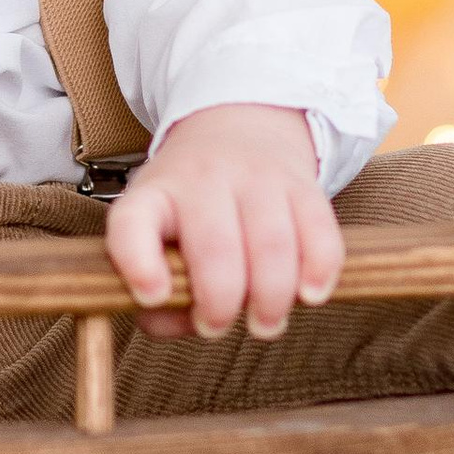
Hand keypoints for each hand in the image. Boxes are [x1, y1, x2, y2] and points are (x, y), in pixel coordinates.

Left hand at [105, 105, 341, 340]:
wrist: (237, 127)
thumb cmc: (189, 204)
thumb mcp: (155, 233)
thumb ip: (160, 295)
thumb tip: (178, 324)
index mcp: (155, 195)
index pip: (133, 222)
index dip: (139, 263)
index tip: (153, 295)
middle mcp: (203, 179)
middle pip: (215, 245)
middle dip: (220, 302)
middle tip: (217, 326)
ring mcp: (257, 177)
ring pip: (271, 242)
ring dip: (271, 297)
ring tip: (265, 323)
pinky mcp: (303, 185)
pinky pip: (319, 231)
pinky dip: (319, 271)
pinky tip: (308, 294)